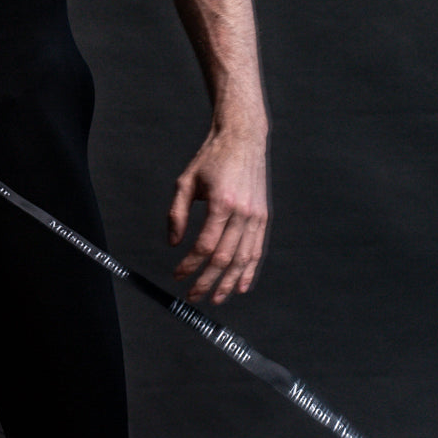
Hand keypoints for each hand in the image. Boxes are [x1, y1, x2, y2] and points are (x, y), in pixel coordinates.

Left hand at [167, 126, 268, 304]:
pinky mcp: (263, 216)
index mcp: (221, 203)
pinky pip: (257, 250)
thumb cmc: (212, 158)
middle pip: (224, 258)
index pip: (205, 246)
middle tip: (193, 295)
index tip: (177, 274)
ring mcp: (256, 216)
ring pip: (243, 259)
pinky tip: (240, 285)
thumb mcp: (186, 181)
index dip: (189, 265)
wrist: (243, 139)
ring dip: (228, 282)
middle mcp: (242, 212)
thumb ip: (177, 213)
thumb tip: (174, 243)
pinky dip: (249, 270)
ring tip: (216, 298)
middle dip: (207, 280)